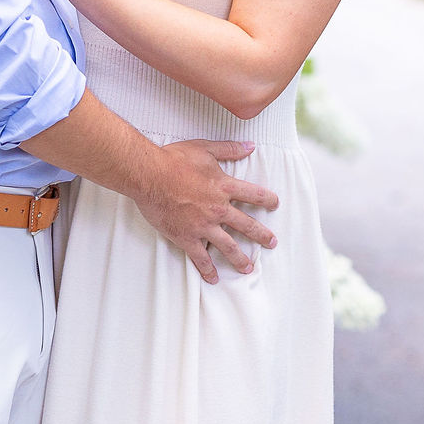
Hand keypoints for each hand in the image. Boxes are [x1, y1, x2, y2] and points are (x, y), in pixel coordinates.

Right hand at [134, 140, 280, 284]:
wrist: (148, 175)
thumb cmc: (173, 159)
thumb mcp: (204, 148)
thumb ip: (228, 149)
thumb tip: (250, 146)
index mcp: (224, 187)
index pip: (253, 194)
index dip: (267, 199)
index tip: (275, 203)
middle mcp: (218, 209)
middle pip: (246, 225)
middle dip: (261, 235)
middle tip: (272, 242)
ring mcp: (203, 225)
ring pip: (228, 246)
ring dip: (240, 258)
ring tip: (248, 268)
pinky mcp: (187, 237)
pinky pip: (200, 257)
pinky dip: (207, 269)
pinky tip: (213, 278)